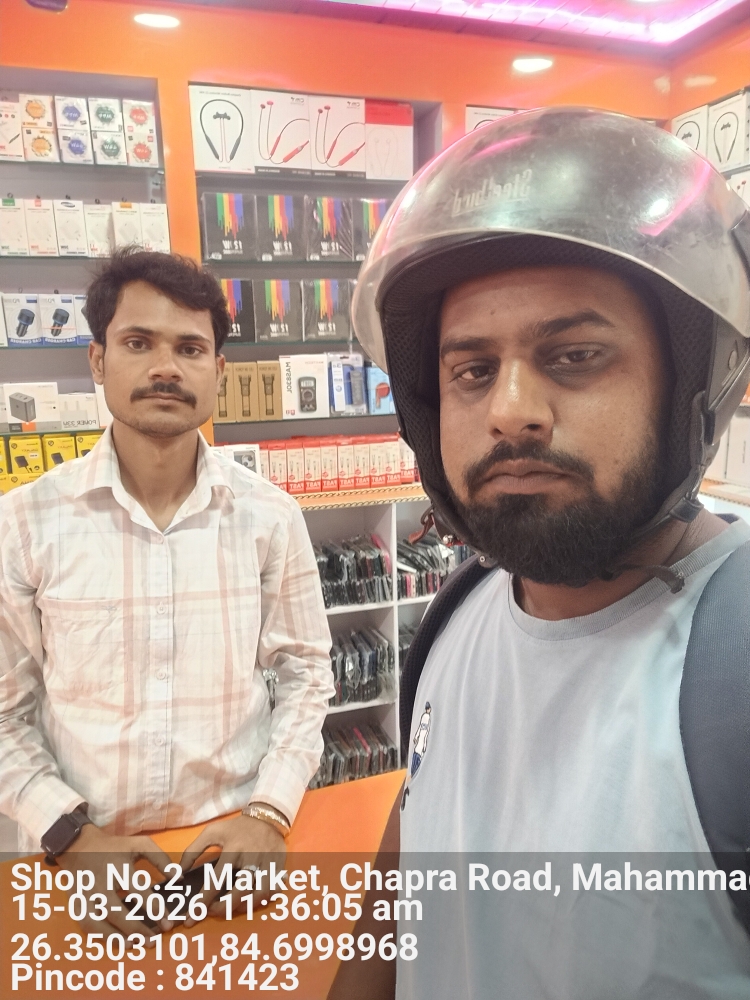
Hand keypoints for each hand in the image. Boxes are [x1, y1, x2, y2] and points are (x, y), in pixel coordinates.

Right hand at [57, 824, 171, 941]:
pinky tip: (116, 942)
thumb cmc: (114, 848)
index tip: (168, 923)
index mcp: (119, 867)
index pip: (139, 890)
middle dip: (135, 929)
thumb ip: (160, 859)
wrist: (78, 846)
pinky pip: (86, 926)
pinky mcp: (77, 905)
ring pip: (97, 923)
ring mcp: (86, 896)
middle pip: (116, 912)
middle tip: (153, 940)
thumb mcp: (139, 845)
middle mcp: (101, 884)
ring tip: (135, 945)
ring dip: (116, 938)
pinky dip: (100, 937)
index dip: (154, 908)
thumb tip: (178, 878)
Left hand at [174, 813, 286, 928]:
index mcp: (233, 849)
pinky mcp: (279, 867)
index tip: (191, 918)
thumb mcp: (212, 832)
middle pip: (240, 892)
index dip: (202, 902)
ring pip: (259, 894)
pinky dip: (262, 900)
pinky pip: (273, 890)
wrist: (266, 816)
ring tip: (232, 908)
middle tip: (212, 912)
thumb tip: (178, 873)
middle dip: (224, 908)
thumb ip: (192, 851)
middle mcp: (251, 857)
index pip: (216, 881)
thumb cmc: (236, 827)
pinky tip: (251, 901)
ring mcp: (267, 863)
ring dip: (244, 906)